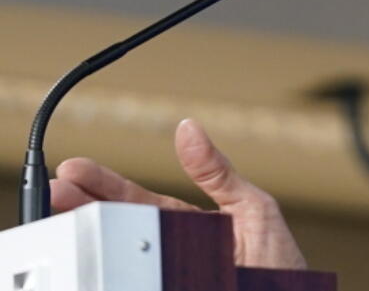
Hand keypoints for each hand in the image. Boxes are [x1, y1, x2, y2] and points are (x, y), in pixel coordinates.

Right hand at [52, 118, 306, 269]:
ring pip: (124, 262)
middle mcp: (173, 255)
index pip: (139, 203)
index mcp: (188, 228)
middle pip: (121, 229)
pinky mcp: (172, 289)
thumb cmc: (280, 266)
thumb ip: (219, 174)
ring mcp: (168, 276)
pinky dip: (121, 276)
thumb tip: (188, 128)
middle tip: (55, 191)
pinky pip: (140, 281)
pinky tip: (104, 267)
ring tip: (66, 218)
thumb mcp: (254, 209)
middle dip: (86, 208)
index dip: (106, 186)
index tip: (74, 170)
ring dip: (95, 240)